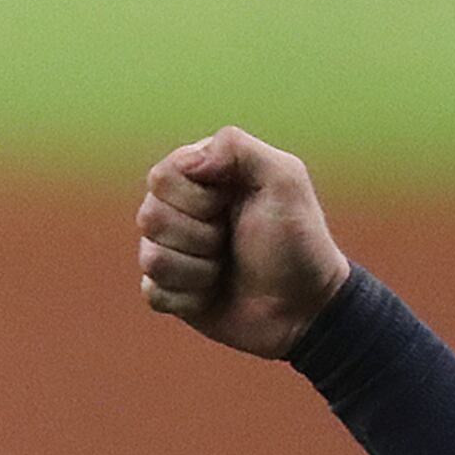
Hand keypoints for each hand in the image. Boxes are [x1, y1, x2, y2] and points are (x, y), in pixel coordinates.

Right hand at [137, 127, 352, 357]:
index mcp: (202, 177)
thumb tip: (188, 161)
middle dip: (198, 235)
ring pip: (150, 257)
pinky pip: (154, 293)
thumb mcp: (283, 179)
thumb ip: (236, 147)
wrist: (304, 307)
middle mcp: (180, 211)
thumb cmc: (298, 241)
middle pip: (149, 216)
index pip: (162, 176)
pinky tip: (213, 293)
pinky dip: (189, 298)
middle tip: (230, 239)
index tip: (231, 205)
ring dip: (197, 268)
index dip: (195, 198)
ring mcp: (172, 252)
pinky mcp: (169, 291)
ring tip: (225, 267)